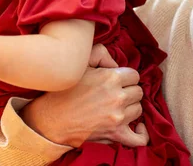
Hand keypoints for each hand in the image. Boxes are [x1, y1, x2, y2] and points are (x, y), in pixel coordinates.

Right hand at [21, 46, 147, 147]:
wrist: (51, 119)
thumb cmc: (64, 91)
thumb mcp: (80, 63)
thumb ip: (101, 54)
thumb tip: (116, 64)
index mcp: (111, 77)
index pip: (134, 75)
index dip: (125, 77)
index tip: (117, 81)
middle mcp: (118, 97)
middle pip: (138, 92)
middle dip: (128, 91)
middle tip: (114, 94)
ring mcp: (118, 117)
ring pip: (138, 110)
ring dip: (130, 108)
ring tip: (116, 107)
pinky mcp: (116, 135)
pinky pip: (139, 138)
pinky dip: (141, 133)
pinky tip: (137, 126)